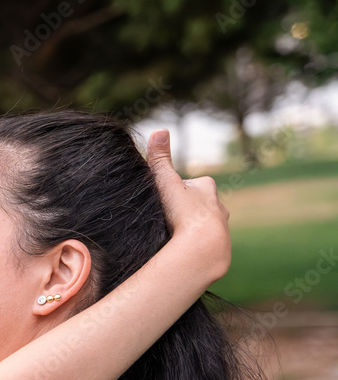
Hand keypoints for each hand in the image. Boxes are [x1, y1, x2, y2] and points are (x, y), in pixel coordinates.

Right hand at [147, 129, 230, 280]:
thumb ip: (160, 160)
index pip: (188, 184)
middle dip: (184, 210)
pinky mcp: (219, 246)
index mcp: (207, 187)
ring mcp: (220, 226)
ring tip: (174, 237)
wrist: (203, 247)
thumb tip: (159, 130)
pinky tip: (183, 249)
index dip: (173, 191)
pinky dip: (194, 243)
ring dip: (189, 228)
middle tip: (167, 219)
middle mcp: (219, 205)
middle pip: (197, 203)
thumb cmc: (184, 213)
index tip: (163, 201)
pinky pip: (203, 241)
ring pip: (201, 223)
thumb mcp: (166, 183)